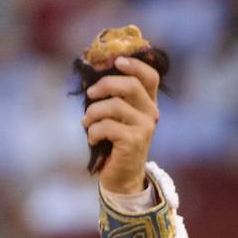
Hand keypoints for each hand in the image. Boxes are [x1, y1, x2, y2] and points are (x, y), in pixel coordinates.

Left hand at [80, 56, 158, 194]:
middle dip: (104, 85)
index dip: (134, 65)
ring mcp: (144, 127)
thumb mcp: (115, 117)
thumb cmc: (114, 143)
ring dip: (92, 113)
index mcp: (148, 103)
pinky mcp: (134, 141)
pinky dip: (92, 131)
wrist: (122, 176)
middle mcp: (151, 113)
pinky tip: (92, 140)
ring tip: (86, 123)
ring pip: (114, 106)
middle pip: (130, 85)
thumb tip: (90, 78)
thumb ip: (111, 98)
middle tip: (90, 94)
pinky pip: (106, 126)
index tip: (116, 61)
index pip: (150, 76)